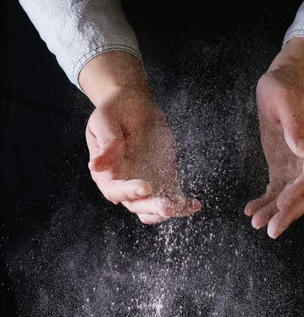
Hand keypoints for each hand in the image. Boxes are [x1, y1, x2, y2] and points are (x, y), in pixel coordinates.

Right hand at [80, 52, 200, 223]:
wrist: (133, 105)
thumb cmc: (115, 111)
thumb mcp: (105, 121)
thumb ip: (106, 143)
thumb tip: (96, 166)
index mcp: (105, 172)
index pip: (114, 190)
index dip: (128, 192)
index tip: (145, 187)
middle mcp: (124, 184)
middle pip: (136, 205)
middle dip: (151, 207)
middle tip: (165, 207)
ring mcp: (145, 185)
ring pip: (153, 209)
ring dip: (167, 210)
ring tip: (181, 206)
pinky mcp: (162, 181)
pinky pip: (171, 199)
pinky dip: (182, 205)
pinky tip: (193, 204)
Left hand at [245, 39, 303, 237]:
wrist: (283, 81)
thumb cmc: (284, 86)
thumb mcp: (286, 98)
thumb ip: (295, 124)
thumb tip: (302, 150)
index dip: (299, 191)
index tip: (282, 204)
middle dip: (289, 213)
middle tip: (271, 230)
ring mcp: (297, 164)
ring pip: (291, 196)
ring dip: (275, 212)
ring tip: (256, 223)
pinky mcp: (283, 167)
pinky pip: (277, 190)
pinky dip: (265, 202)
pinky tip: (250, 209)